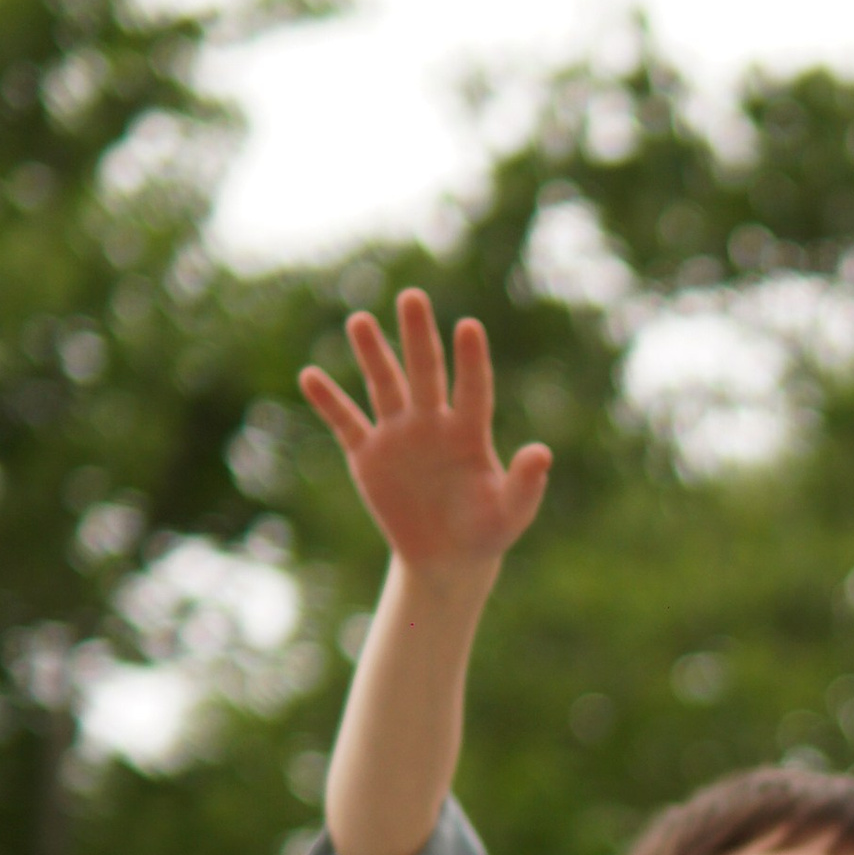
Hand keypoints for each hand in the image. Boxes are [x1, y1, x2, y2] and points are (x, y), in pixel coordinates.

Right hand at [299, 288, 550, 580]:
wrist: (447, 558)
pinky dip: (329, 401)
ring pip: (385, 386)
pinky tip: (310, 375)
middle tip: (412, 296)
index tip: (469, 326)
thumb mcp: (510, 514)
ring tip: (361, 320)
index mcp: (470, 431)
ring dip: (373, 355)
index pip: (472, 388)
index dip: (471, 360)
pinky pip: (346, 423)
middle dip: (418, 336)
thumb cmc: (486, 531)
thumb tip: (543, 452)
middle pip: (425, 372)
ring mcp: (399, 435)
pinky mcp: (368, 455)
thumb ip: (526, 484)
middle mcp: (433, 422)